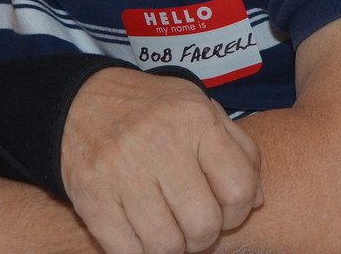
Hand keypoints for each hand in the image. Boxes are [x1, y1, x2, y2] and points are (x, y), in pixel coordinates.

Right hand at [61, 68, 263, 252]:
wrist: (82, 101)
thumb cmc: (154, 109)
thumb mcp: (202, 109)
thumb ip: (239, 149)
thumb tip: (258, 200)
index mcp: (195, 120)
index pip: (239, 188)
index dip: (240, 211)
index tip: (227, 211)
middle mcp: (161, 144)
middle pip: (204, 223)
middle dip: (206, 236)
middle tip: (196, 227)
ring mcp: (123, 172)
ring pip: (167, 244)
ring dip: (175, 248)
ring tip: (171, 232)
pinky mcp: (92, 198)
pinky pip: (127, 251)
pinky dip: (141, 253)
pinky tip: (143, 236)